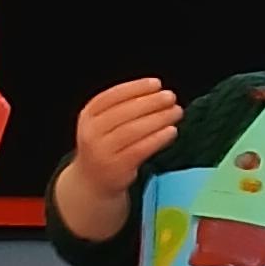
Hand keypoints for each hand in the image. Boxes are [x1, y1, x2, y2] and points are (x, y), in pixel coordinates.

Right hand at [68, 77, 183, 206]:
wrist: (93, 182)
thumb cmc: (106, 147)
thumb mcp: (103, 124)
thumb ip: (122, 108)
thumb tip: (157, 93)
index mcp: (88, 116)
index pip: (112, 96)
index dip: (135, 88)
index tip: (156, 83)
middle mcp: (91, 133)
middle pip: (124, 112)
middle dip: (151, 102)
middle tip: (170, 97)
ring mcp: (103, 152)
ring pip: (133, 130)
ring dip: (159, 119)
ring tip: (176, 112)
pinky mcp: (117, 168)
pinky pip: (141, 149)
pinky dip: (158, 138)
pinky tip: (171, 131)